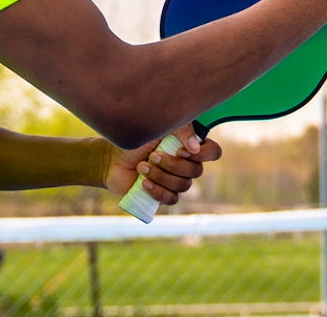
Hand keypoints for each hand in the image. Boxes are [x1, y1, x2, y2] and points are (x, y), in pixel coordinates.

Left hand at [102, 125, 223, 205]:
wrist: (113, 159)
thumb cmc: (138, 140)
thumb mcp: (160, 128)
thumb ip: (181, 130)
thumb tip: (195, 148)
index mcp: (190, 147)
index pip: (213, 152)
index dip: (203, 154)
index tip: (180, 150)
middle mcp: (187, 164)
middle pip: (197, 171)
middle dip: (172, 165)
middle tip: (152, 156)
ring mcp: (177, 181)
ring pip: (183, 186)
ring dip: (160, 176)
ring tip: (142, 167)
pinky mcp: (165, 195)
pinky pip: (172, 199)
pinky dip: (157, 191)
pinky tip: (144, 183)